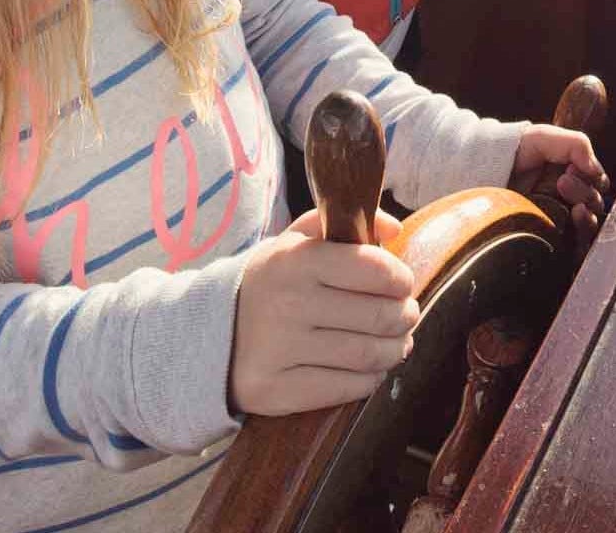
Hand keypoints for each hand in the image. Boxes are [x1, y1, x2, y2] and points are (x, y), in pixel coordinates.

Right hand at [229, 207, 416, 415]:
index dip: (400, 278)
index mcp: (296, 260)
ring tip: (396, 342)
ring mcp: (282, 350)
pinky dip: (371, 378)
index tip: (402, 284)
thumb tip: (395, 229)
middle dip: (405, 316)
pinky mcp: (278, 389)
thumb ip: (344, 226)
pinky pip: (349, 387)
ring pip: (370, 355)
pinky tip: (368, 367)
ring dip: (395, 349)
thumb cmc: (270, 284)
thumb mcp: (295, 244)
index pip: (374, 269)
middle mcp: (289, 303)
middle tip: (406, 316)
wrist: (209, 333)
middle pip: (380, 316)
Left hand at [511, 126, 609, 242]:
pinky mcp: (546, 235)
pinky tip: (574, 219)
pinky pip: (574, 243)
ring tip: (576, 207)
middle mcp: (566, 196)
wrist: (481, 169)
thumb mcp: (544, 137)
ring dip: (587, 215)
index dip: (591, 178)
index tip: (571, 170)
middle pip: (594, 203)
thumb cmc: (512, 150)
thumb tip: (595, 170)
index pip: (595, 183)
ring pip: (588, 224)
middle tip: (562, 182)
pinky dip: (580, 233)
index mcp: (570, 174)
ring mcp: (557, 217)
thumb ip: (576, 145)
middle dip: (584, 192)